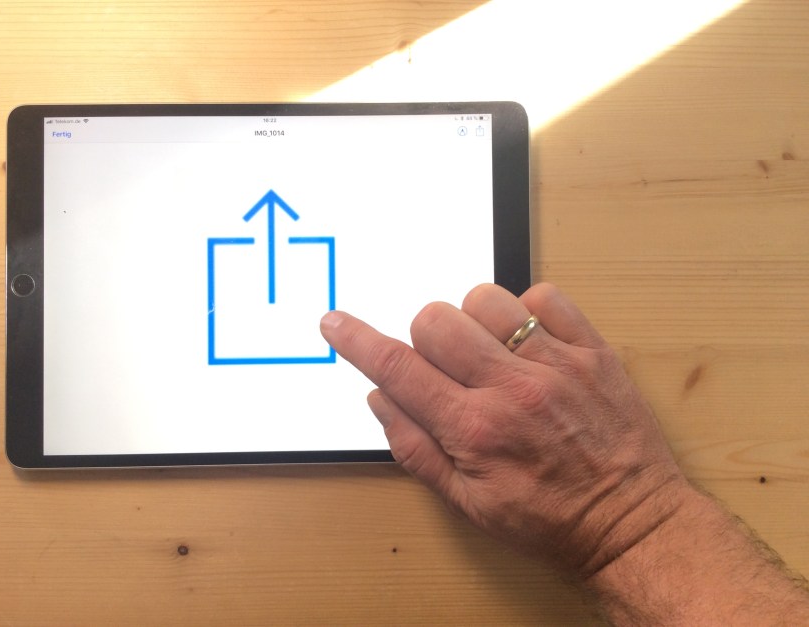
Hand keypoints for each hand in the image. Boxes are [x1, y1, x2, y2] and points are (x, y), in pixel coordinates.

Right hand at [320, 282, 688, 577]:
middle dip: (424, 338)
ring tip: (490, 353)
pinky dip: (528, 311)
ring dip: (474, 321)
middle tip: (445, 366)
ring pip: (485, 299)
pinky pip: (546, 296)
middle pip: (436, 321)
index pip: (397, 368)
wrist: (630, 524)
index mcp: (474, 429)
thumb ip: (415, 448)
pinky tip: (528, 343)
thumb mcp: (467, 504)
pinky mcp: (592, 351)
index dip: (356, 340)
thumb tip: (380, 398)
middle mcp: (511, 389)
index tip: (336, 323)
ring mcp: (555, 364)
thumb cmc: (549, 520)